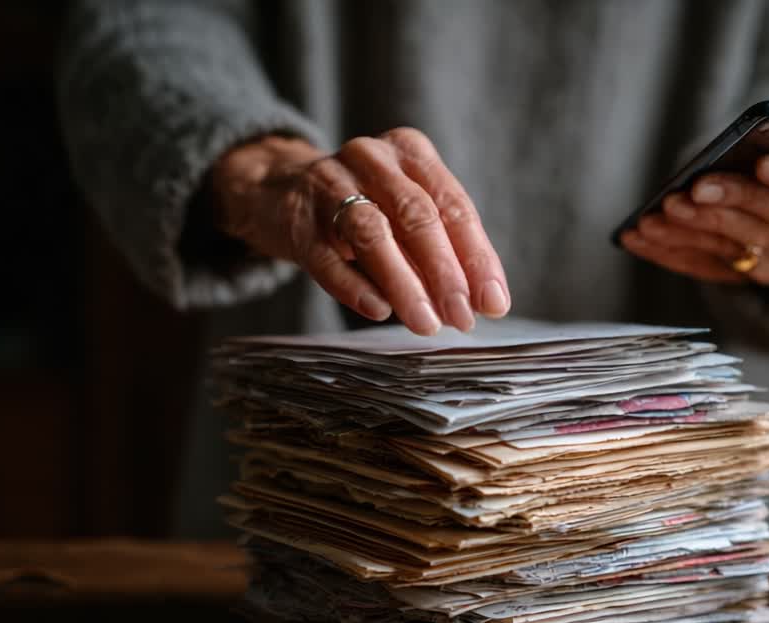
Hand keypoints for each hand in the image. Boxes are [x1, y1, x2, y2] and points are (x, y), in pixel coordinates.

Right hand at [210, 128, 509, 334]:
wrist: (274, 189)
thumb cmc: (359, 205)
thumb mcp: (403, 212)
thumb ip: (443, 249)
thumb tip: (483, 302)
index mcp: (411, 152)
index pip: (454, 205)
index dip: (477, 257)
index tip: (493, 302)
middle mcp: (373, 158)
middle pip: (417, 216)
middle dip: (445, 272)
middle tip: (462, 317)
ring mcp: (330, 184)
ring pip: (373, 233)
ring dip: (404, 283)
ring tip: (425, 323)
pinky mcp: (296, 218)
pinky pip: (326, 256)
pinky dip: (354, 285)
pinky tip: (378, 310)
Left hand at [620, 153, 768, 285]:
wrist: (745, 188)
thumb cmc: (751, 152)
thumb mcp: (755, 139)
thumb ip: (749, 145)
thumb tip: (713, 159)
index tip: (762, 164)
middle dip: (731, 202)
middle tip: (692, 191)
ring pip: (739, 249)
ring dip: (691, 231)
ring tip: (653, 217)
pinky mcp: (744, 276)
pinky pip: (706, 268)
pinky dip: (668, 252)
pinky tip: (636, 236)